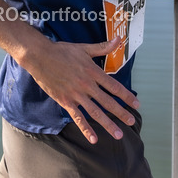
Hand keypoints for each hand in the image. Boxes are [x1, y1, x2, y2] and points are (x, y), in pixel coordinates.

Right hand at [18, 35, 138, 143]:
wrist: (40, 57)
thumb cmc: (63, 51)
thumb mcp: (84, 48)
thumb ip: (103, 47)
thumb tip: (119, 39)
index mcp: (93, 72)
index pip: (114, 86)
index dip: (126, 96)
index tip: (136, 104)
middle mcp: (87, 85)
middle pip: (107, 102)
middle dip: (121, 113)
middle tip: (132, 121)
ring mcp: (76, 95)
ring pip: (95, 112)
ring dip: (108, 124)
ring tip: (118, 134)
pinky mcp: (65, 101)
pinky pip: (77, 117)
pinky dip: (85, 129)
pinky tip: (93, 138)